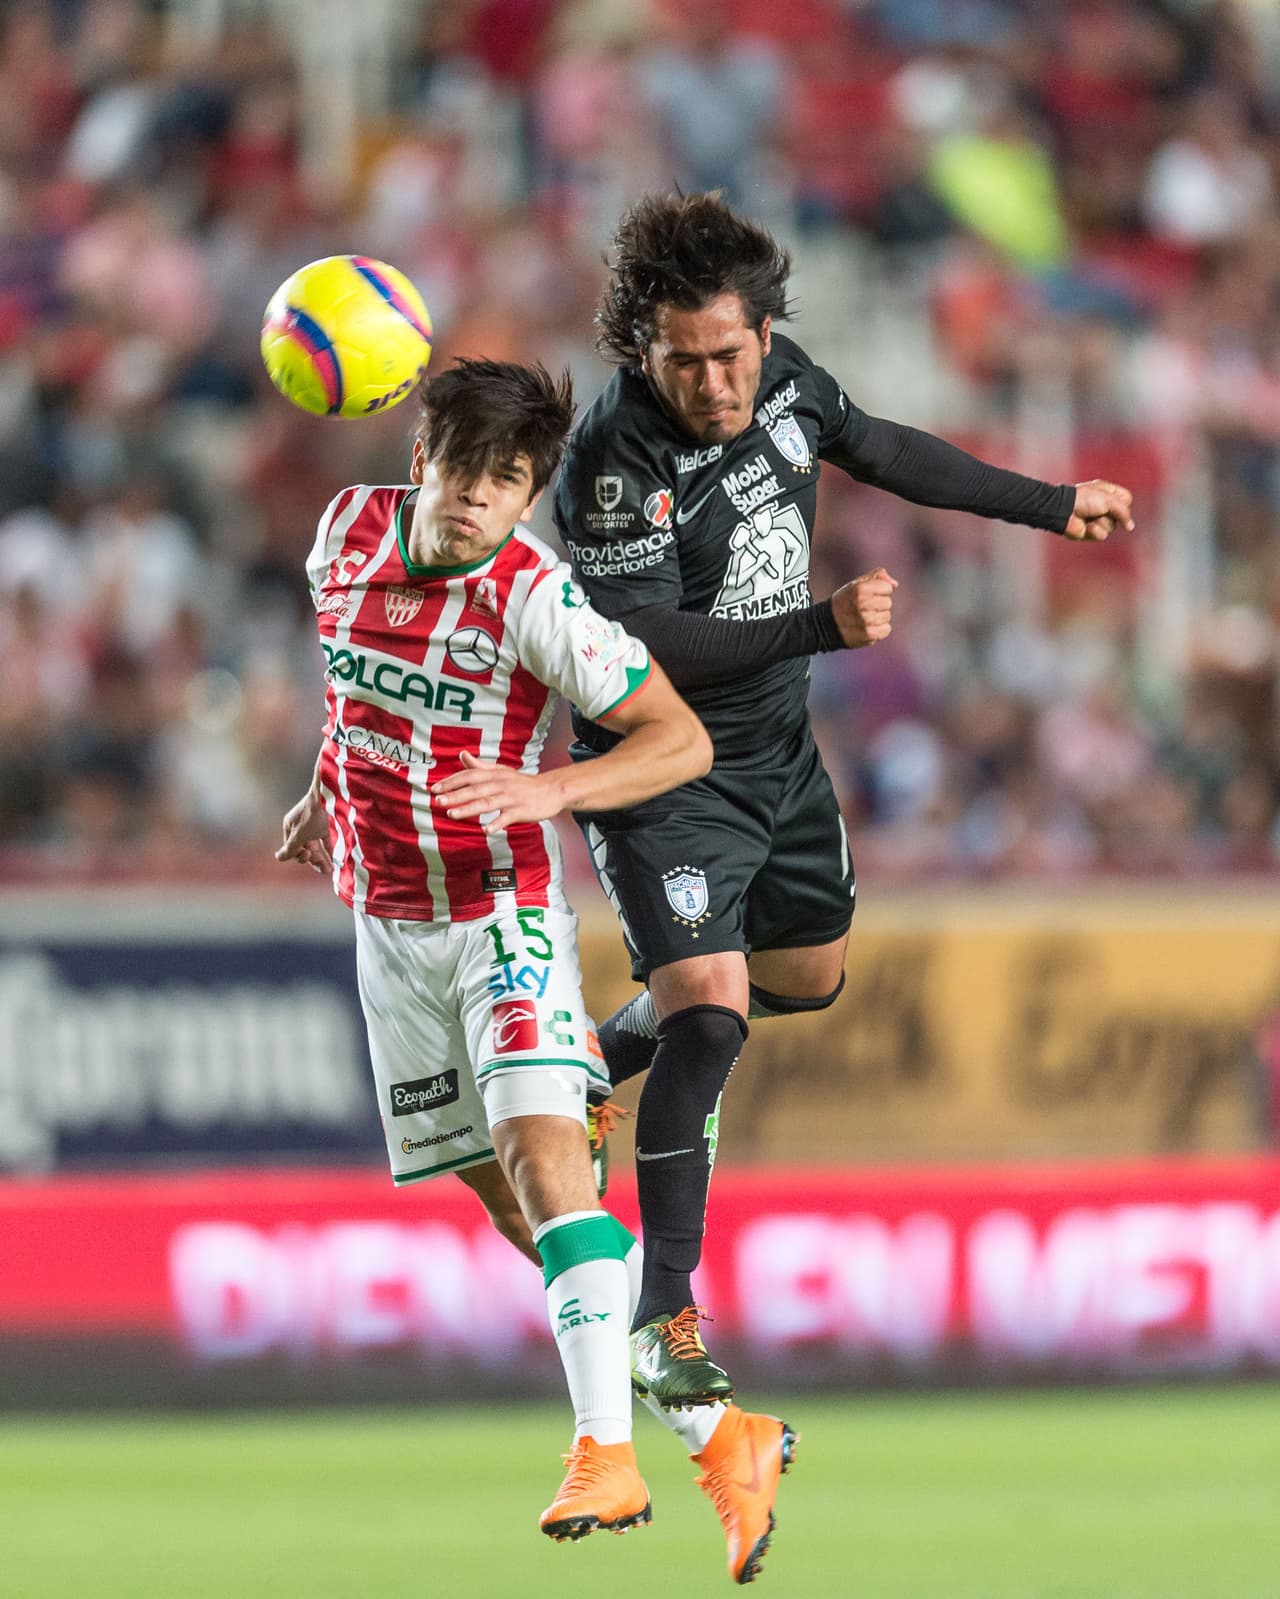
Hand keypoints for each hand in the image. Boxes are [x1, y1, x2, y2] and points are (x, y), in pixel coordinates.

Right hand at [276, 788, 333, 873]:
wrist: (330, 795)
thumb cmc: (313, 813)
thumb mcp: (300, 834)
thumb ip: (290, 848)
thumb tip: (278, 858)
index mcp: (290, 827)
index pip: (292, 848)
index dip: (299, 856)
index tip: (308, 855)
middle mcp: (300, 827)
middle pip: (304, 849)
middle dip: (312, 860)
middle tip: (323, 867)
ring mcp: (313, 826)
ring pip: (315, 847)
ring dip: (321, 860)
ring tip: (328, 870)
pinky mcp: (326, 825)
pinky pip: (325, 842)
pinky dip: (328, 851)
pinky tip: (333, 862)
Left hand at [431, 751, 565, 832]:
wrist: (551, 790)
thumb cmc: (522, 783)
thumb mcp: (501, 771)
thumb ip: (480, 766)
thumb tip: (462, 754)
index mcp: (495, 774)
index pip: (469, 775)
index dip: (452, 781)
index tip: (435, 788)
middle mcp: (501, 784)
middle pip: (475, 789)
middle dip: (455, 795)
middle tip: (438, 801)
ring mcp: (511, 797)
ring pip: (487, 803)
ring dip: (469, 808)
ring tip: (452, 814)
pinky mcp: (522, 810)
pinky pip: (507, 817)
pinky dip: (497, 823)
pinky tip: (486, 830)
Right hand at [830, 566, 897, 647]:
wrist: (827, 624)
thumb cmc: (846, 601)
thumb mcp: (857, 583)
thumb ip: (878, 576)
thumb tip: (895, 585)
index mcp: (860, 589)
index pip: (887, 588)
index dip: (880, 591)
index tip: (868, 595)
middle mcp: (862, 604)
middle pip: (888, 603)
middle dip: (879, 605)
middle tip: (865, 608)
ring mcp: (865, 620)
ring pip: (887, 617)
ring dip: (879, 618)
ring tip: (865, 618)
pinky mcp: (868, 634)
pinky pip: (886, 630)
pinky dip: (880, 630)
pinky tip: (869, 627)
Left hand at [1065, 480, 1133, 540]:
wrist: (1063, 510)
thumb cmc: (1084, 499)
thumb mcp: (1108, 500)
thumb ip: (1124, 512)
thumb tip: (1131, 527)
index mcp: (1108, 493)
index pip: (1127, 500)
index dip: (1124, 503)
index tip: (1114, 501)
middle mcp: (1104, 506)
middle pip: (1122, 516)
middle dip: (1111, 514)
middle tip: (1098, 509)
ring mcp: (1098, 519)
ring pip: (1112, 527)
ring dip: (1101, 522)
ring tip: (1089, 517)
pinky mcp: (1091, 531)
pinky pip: (1102, 536)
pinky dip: (1095, 531)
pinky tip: (1086, 526)